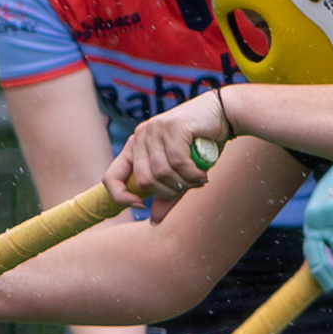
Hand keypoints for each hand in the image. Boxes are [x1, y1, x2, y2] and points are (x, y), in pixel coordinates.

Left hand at [106, 93, 225, 216]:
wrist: (222, 114)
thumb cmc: (200, 144)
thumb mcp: (179, 172)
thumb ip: (167, 194)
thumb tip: (154, 219)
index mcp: (134, 147)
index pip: (111, 177)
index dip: (120, 197)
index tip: (140, 205)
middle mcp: (140, 136)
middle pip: (143, 181)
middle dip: (167, 191)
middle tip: (186, 187)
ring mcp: (154, 129)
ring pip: (162, 173)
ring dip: (184, 183)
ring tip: (198, 180)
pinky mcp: (172, 127)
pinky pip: (178, 163)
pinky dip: (193, 175)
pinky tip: (202, 175)